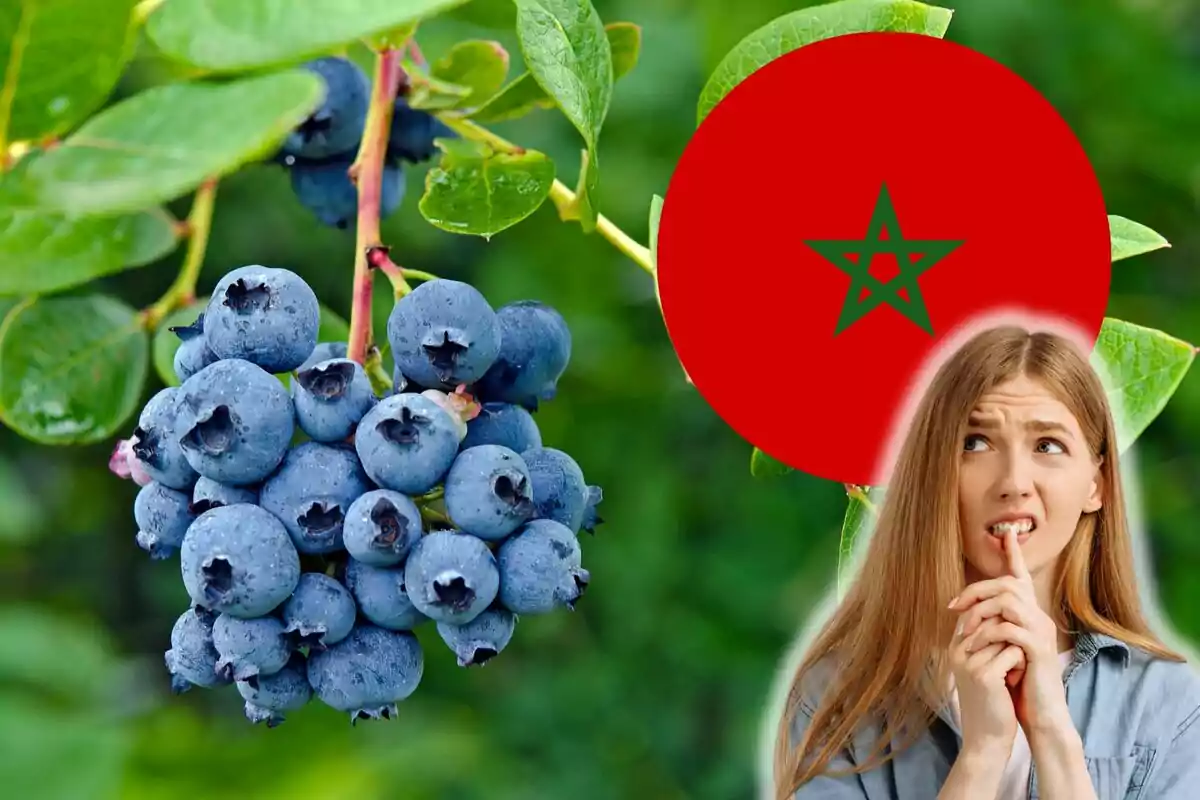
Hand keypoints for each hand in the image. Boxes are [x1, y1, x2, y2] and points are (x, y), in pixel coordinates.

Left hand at [949, 527, 1071, 735]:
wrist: (1040, 713)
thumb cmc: (1017, 680)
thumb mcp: (1000, 648)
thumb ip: (992, 626)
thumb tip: (966, 611)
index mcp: (1028, 614)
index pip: (1020, 577)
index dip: (1014, 554)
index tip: (1006, 532)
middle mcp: (1038, 616)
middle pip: (1008, 584)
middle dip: (976, 590)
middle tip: (953, 607)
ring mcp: (1040, 631)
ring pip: (1008, 601)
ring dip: (980, 611)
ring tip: (965, 630)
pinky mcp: (1038, 649)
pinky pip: (1010, 628)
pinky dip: (988, 633)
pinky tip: (975, 645)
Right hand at [949, 612, 1025, 753]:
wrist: (986, 737)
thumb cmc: (990, 701)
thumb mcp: (981, 667)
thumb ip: (985, 641)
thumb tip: (1002, 613)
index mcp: (955, 647)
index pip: (979, 615)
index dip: (1001, 629)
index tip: (1006, 653)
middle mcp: (957, 651)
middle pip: (993, 622)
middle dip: (1010, 637)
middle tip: (1012, 663)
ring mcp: (969, 662)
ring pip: (1006, 635)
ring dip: (1018, 650)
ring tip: (1014, 672)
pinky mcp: (985, 674)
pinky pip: (1013, 652)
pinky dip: (1021, 664)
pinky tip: (1016, 680)